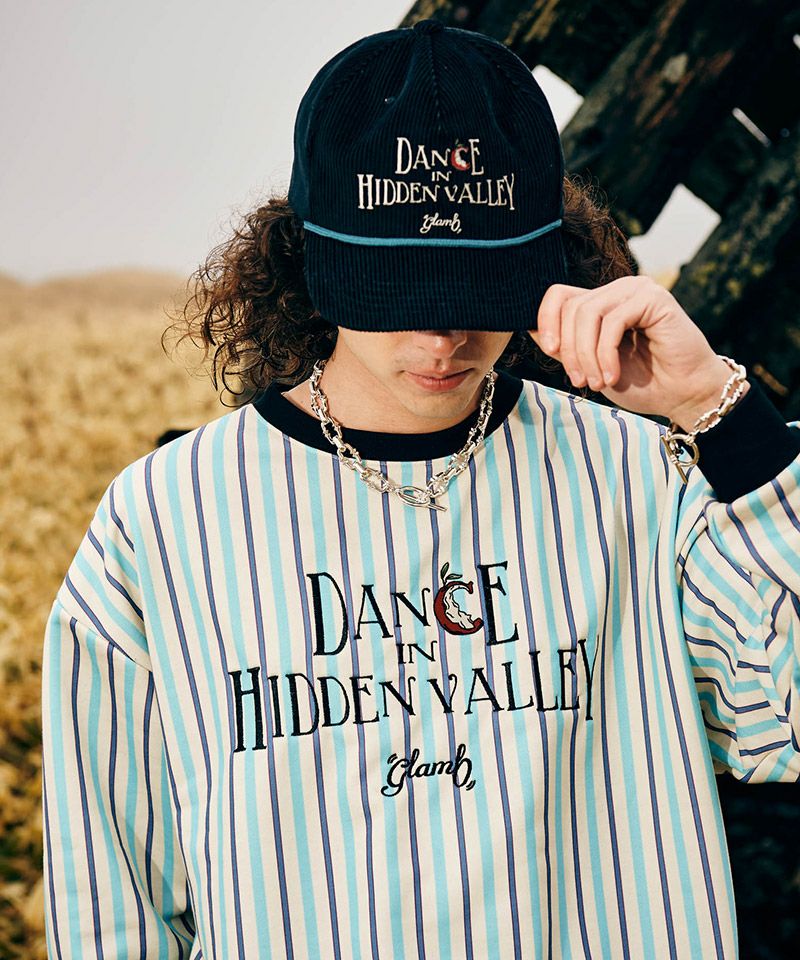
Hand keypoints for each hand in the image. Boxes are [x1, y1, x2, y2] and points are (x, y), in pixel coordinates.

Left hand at [528, 275, 742, 426]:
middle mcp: (617, 290)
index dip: (546, 321)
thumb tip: (528, 327)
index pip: (558, 295)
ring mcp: (636, 290)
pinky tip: (612, 375)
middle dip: (569, 350)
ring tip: (597, 382)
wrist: (683, 395)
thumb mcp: (589, 365)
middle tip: (580, 381)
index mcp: (601, 302)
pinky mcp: (653, 298)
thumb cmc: (641, 383)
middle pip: (570, 307)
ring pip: (587, 313)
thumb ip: (564, 345)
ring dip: (586, 354)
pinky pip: (613, 321)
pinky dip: (605, 354)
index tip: (553, 353)